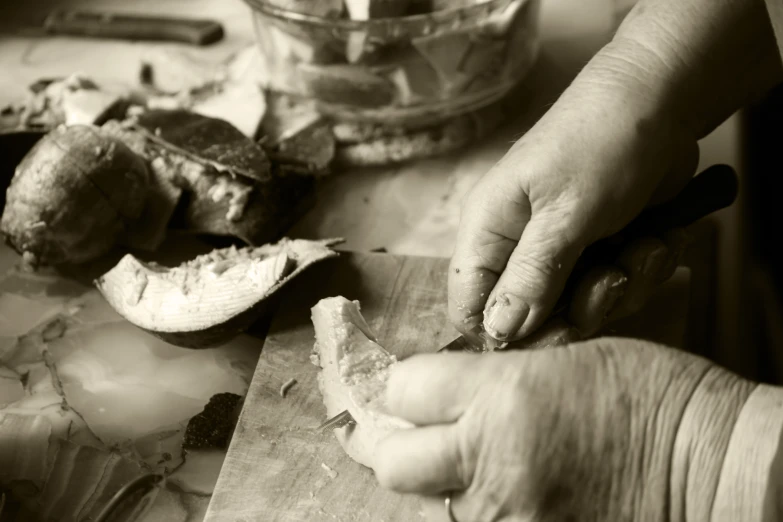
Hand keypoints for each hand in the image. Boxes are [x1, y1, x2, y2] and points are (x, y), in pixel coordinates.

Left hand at [375, 338, 754, 521]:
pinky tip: (512, 491)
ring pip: (431, 503)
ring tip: (483, 463)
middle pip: (391, 460)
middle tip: (412, 432)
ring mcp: (506, 518)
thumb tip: (444, 396)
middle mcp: (492, 462)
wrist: (713, 468)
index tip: (405, 387)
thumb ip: (492, 379)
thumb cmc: (651, 399)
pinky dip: (480, 511)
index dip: (400, 385)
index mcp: (503, 396)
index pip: (402, 388)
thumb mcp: (565, 360)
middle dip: (393, 443)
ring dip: (443, 482)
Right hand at [448, 55, 699, 341]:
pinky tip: (658, 238)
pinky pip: (614, 290)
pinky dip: (643, 271)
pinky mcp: (596, 251)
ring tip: (646, 243)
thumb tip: (496, 333)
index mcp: (487, 233)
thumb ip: (530, 277)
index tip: (556, 330)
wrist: (661, 101)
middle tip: (614, 274)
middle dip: (584, 306)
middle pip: (532, 319)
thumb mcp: (566, 214)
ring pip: (580, 308)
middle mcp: (516, 248)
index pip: (469, 308)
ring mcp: (558, 252)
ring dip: (624, 285)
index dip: (505, 334)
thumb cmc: (601, 145)